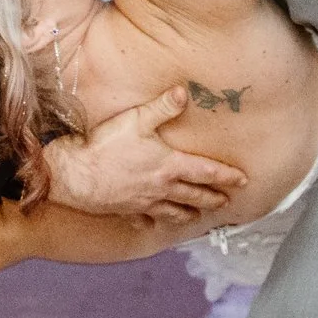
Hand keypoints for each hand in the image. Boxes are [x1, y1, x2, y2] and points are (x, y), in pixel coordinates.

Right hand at [40, 84, 246, 225]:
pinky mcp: (126, 210)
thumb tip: (183, 93)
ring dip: (188, 214)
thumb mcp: (137, 120)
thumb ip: (162, 108)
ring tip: (197, 217)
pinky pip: (144, 220)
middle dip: (212, 199)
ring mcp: (144, 202)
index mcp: (169, 166)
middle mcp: (162, 188)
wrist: (75, 176)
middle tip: (226, 203)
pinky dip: (151, 223)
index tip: (242, 181)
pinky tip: (151, 224)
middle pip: (194, 196)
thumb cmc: (106, 147)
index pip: (207, 172)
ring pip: (173, 212)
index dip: (227, 176)